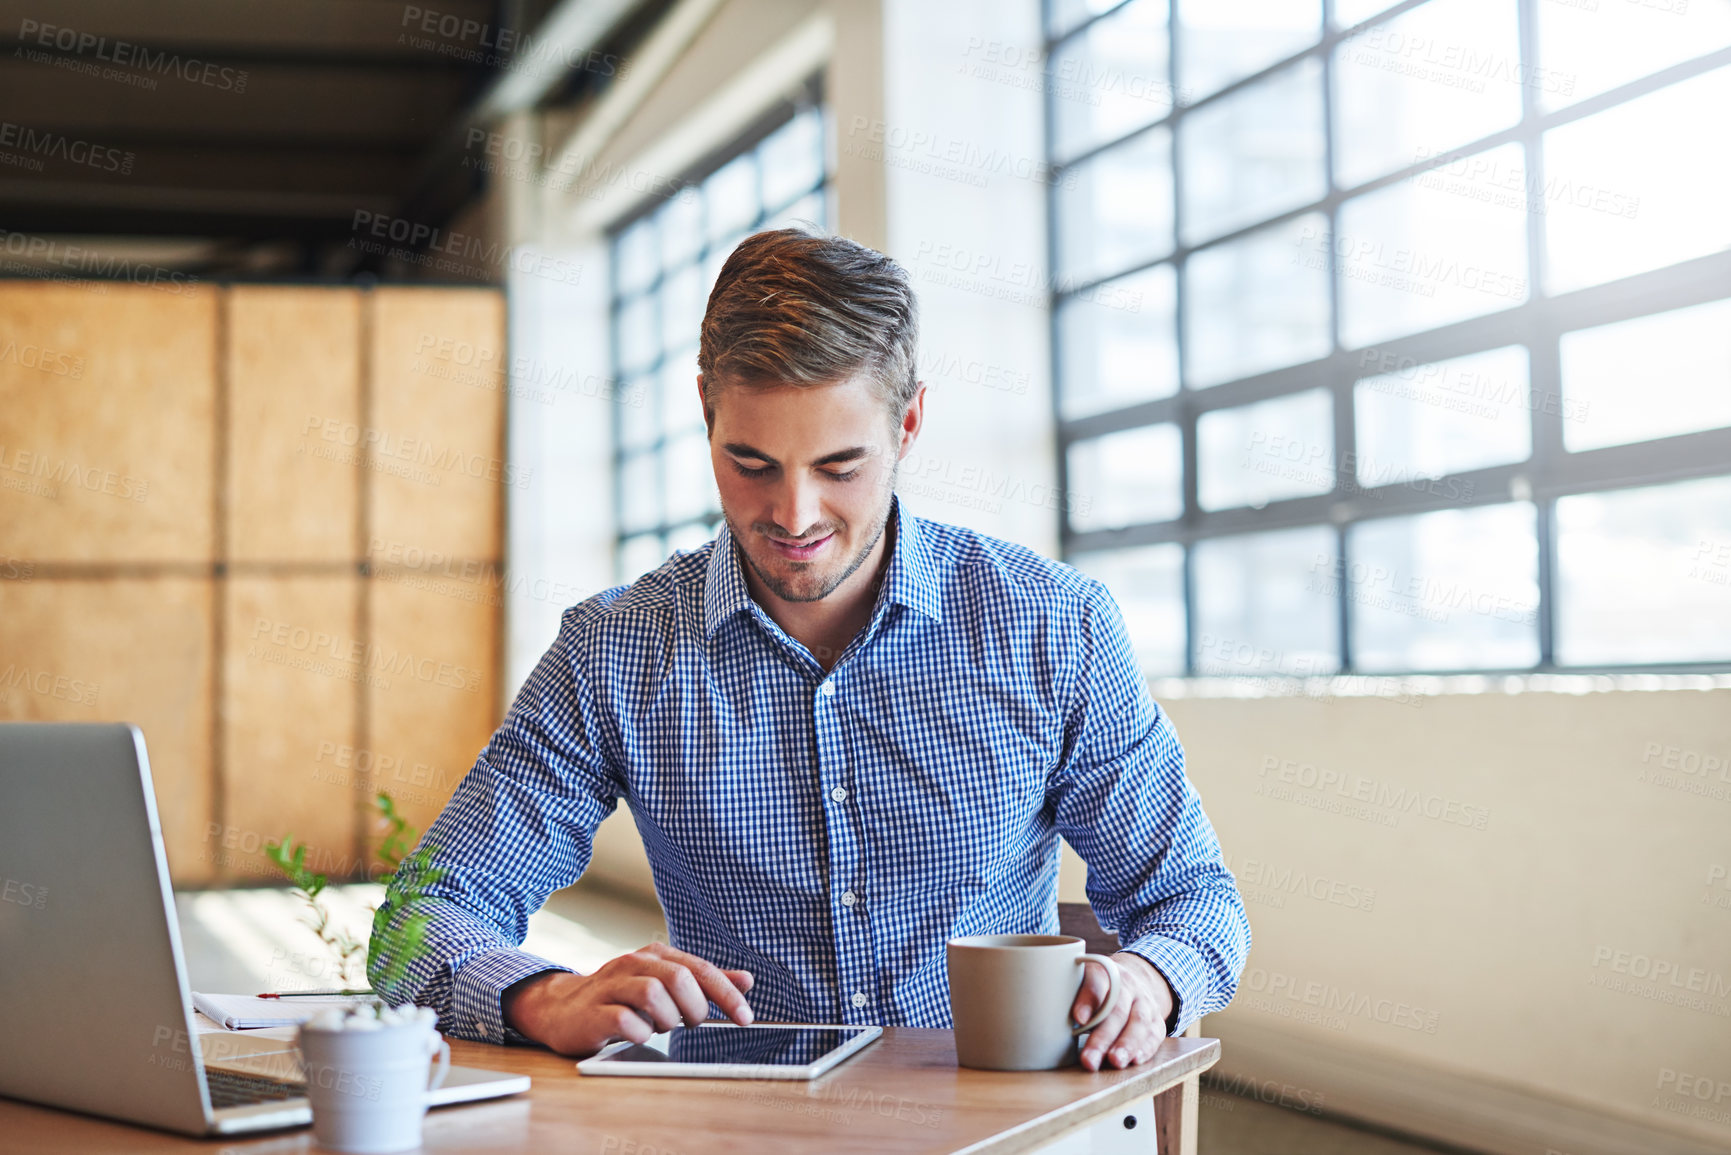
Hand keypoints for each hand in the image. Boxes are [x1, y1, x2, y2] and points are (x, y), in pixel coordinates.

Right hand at [502, 941, 754, 1056]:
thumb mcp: (663, 984)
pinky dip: (639, 1032)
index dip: (726, 993)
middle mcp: (632, 964)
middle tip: (690, 1023)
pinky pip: (624, 1021)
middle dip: (694, 1008)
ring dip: (666, 1019)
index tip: (745, 1017)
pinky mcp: (591, 1013)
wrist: (561, 1009)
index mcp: (654, 955)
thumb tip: (746, 980)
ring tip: (659, 1027)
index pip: (699, 968)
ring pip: (652, 994)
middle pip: (678, 979)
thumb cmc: (619, 998)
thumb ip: (703, 982)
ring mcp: (609, 986)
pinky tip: (637, 1034)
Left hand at [1071, 951, 1174, 1071]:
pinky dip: (1145, 1048)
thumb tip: (1058, 1023)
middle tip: (1089, 1059)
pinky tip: (1135, 1061)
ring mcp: (1146, 1002)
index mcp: (1105, 972)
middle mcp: (1129, 985)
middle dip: (1103, 1037)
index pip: (1096, 982)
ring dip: (1127, 1044)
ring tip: (1115, 1061)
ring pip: (1139, 1023)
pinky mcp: (1157, 1020)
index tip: (1078, 1018)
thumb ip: (1071, 997)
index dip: (1088, 999)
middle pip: (1116, 1010)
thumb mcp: (1082, 983)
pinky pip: (1154, 1035)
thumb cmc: (1098, 989)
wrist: (1131, 982)